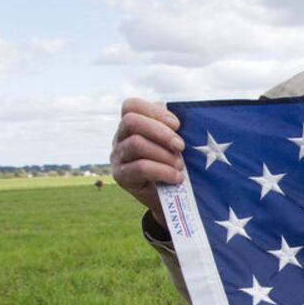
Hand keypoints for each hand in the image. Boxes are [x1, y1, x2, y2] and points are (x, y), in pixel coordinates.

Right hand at [111, 97, 183, 223]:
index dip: (154, 111)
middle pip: (131, 122)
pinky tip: (176, 177)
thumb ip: (173, 129)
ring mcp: (118, 156)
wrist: (169, 199)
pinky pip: (140, 168)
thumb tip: (186, 121)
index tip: (177, 125)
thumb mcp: (174, 144)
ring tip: (180, 165)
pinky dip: (162, 171)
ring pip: (136, 144)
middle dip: (160, 132)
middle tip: (181, 146)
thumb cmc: (174, 163)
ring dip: (163, 154)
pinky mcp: (121, 176)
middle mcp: (120, 138)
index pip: (131, 106)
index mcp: (132, 124)